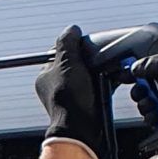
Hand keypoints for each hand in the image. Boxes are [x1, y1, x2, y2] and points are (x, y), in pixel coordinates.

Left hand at [34, 24, 108, 158]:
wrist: (82, 129)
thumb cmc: (70, 99)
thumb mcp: (67, 64)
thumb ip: (67, 44)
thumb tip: (71, 29)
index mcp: (46, 75)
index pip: (60, 52)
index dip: (75, 47)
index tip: (86, 47)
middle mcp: (56, 85)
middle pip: (77, 62)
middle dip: (90, 59)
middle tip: (98, 60)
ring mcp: (70, 94)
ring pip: (88, 73)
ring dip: (100, 70)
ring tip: (106, 70)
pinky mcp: (84, 101)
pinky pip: (97, 85)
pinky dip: (105, 81)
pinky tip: (111, 79)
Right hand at [128, 47, 157, 156]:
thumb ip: (157, 63)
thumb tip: (137, 66)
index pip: (155, 64)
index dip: (139, 68)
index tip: (126, 73)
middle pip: (149, 85)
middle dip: (141, 91)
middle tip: (142, 93)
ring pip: (151, 103)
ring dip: (145, 106)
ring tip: (151, 107)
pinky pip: (157, 119)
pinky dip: (152, 119)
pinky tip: (156, 118)